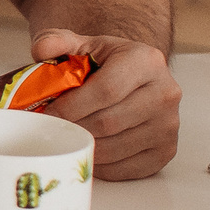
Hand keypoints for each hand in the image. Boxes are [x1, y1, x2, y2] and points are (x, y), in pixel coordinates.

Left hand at [33, 28, 179, 179]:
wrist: (133, 76)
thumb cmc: (103, 63)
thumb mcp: (80, 43)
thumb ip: (54, 40)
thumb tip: (41, 51)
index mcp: (146, 61)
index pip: (106, 90)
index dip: (71, 106)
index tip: (45, 113)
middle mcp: (166, 92)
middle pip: (109, 122)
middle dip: (73, 128)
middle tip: (49, 129)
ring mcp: (169, 125)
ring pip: (115, 149)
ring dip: (83, 147)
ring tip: (65, 137)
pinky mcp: (166, 150)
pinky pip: (126, 169)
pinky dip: (100, 166)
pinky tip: (87, 150)